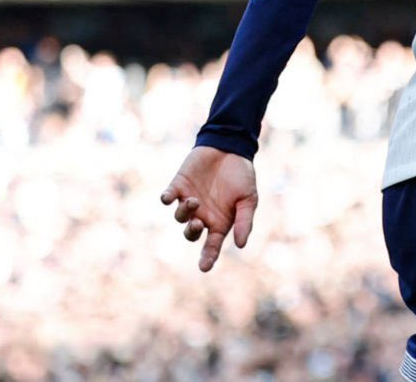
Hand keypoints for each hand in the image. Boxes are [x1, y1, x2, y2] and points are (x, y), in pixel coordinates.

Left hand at [160, 146, 257, 271]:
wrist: (231, 148)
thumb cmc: (242, 175)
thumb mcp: (248, 198)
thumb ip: (245, 220)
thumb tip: (240, 245)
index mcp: (219, 221)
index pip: (211, 245)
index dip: (207, 257)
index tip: (204, 267)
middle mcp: (202, 215)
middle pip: (190, 233)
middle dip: (191, 232)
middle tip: (198, 224)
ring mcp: (189, 201)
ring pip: (179, 216)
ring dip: (185, 211)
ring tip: (194, 200)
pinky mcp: (178, 186)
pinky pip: (168, 197)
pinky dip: (167, 199)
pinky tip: (169, 197)